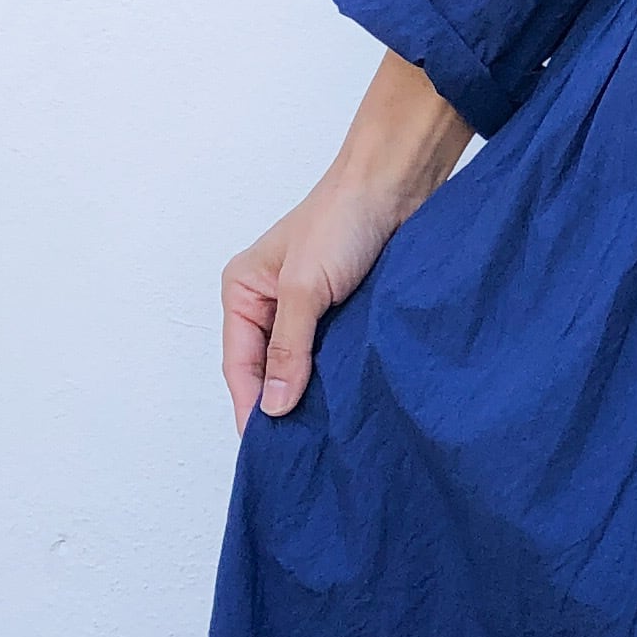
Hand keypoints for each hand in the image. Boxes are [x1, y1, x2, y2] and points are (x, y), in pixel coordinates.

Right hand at [221, 49, 473, 430]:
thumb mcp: (304, 289)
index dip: (251, 407)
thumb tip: (274, 406)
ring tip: (325, 435)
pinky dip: (339, 377)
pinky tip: (349, 403)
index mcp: (244, 292)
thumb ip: (288, 350)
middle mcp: (271, 302)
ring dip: (314, 394)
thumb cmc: (342, 220)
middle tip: (298, 451)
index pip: (240, 365)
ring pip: (304, 365)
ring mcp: (310, 307)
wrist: (396, 184)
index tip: (265, 449)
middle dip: (281, 406)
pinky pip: (334, 354)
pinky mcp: (346, 309)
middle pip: (268, 369)